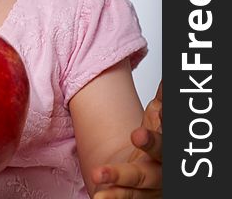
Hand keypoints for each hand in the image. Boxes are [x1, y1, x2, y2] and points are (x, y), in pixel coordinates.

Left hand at [91, 80, 161, 197]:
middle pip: (160, 155)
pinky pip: (123, 198)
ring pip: (137, 182)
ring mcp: (150, 185)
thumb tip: (165, 77)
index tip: (151, 117)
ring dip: (118, 177)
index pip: (166, 132)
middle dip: (151, 145)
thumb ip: (162, 99)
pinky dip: (111, 198)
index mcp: (167, 143)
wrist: (155, 180)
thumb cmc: (155, 143)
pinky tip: (98, 198)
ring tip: (97, 173)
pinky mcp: (136, 197)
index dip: (160, 126)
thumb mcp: (159, 119)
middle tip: (137, 135)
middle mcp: (162, 165)